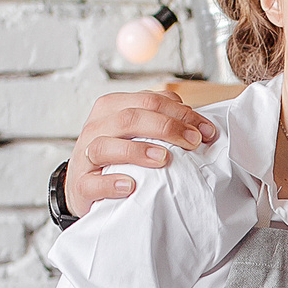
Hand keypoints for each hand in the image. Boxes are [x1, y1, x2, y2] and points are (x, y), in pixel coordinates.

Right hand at [65, 89, 216, 214]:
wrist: (85, 186)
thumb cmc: (118, 157)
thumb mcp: (137, 132)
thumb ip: (161, 121)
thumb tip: (198, 124)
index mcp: (112, 108)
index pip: (149, 101)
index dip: (181, 113)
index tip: (207, 131)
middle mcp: (96, 127)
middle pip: (130, 118)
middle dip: (166, 127)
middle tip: (193, 142)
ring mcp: (85, 156)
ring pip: (106, 146)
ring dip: (137, 151)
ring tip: (163, 159)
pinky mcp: (81, 185)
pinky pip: (92, 182)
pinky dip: (111, 183)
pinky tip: (130, 186)